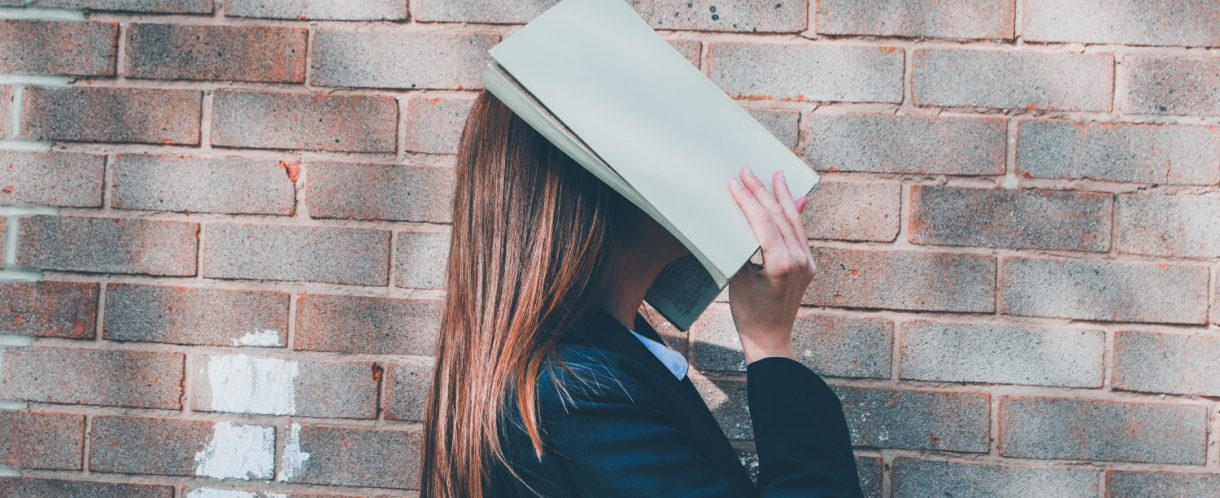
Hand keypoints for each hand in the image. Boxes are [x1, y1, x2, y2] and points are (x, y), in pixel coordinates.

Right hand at [726, 166, 816, 364]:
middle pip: (779, 217)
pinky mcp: (808, 264)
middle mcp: (800, 260)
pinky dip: (793, 214)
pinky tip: (794, 199)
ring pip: (794, 221)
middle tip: (748, 170)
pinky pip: (800, 233)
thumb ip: (746, 246)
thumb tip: (746, 218)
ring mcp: (807, 262)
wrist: (770, 339)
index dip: (748, 199)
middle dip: (763, 191)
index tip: (735, 182)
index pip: (763, 222)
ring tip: (776, 174)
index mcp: (782, 264)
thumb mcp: (739, 278)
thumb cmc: (748, 314)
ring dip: (782, 196)